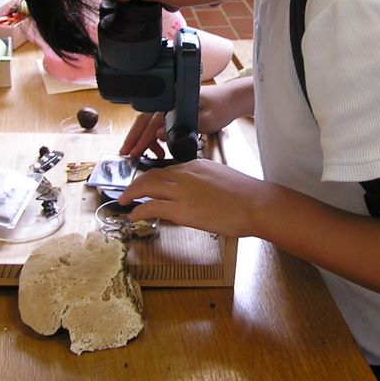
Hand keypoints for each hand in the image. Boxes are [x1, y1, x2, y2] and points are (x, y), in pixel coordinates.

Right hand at [119, 77, 253, 157]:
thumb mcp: (206, 121)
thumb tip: (158, 135)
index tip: (133, 151)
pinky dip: (154, 136)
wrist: (233, 100)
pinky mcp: (175, 111)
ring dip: (143, 138)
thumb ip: (183, 128)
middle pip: (145, 120)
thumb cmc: (222, 107)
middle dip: (134, 138)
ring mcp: (171, 105)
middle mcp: (170, 101)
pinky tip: (158, 148)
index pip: (151, 120)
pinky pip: (158, 123)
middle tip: (125, 154)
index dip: (141, 137)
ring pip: (150, 122)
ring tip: (141, 154)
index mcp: (174, 100)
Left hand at [120, 158, 262, 237]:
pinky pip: (152, 207)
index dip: (154, 177)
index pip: (168, 169)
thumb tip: (199, 194)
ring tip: (124, 201)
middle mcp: (185, 174)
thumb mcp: (222, 179)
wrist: (256, 204)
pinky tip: (133, 216)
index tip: (148, 184)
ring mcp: (182, 191)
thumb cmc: (247, 195)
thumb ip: (205, 182)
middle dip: (137, 183)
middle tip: (128, 191)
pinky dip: (138, 211)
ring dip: (132, 194)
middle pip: (152, 174)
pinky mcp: (181, 210)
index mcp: (197, 165)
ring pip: (147, 187)